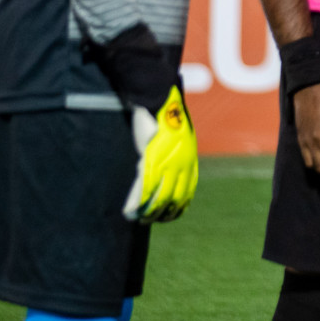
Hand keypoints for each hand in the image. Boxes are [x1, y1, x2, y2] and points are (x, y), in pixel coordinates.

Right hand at [123, 85, 198, 222]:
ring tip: (138, 219)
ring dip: (148, 212)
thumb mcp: (178, 137)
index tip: (169, 216)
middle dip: (162, 214)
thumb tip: (168, 168)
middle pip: (175, 198)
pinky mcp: (150, 160)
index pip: (187, 192)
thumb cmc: (165, 116)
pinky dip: (137, 203)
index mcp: (189, 160)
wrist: (158, 99)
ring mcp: (167, 163)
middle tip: (149, 221)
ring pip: (159, 198)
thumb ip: (176, 154)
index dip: (178, 208)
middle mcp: (182, 164)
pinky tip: (129, 211)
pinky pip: (145, 189)